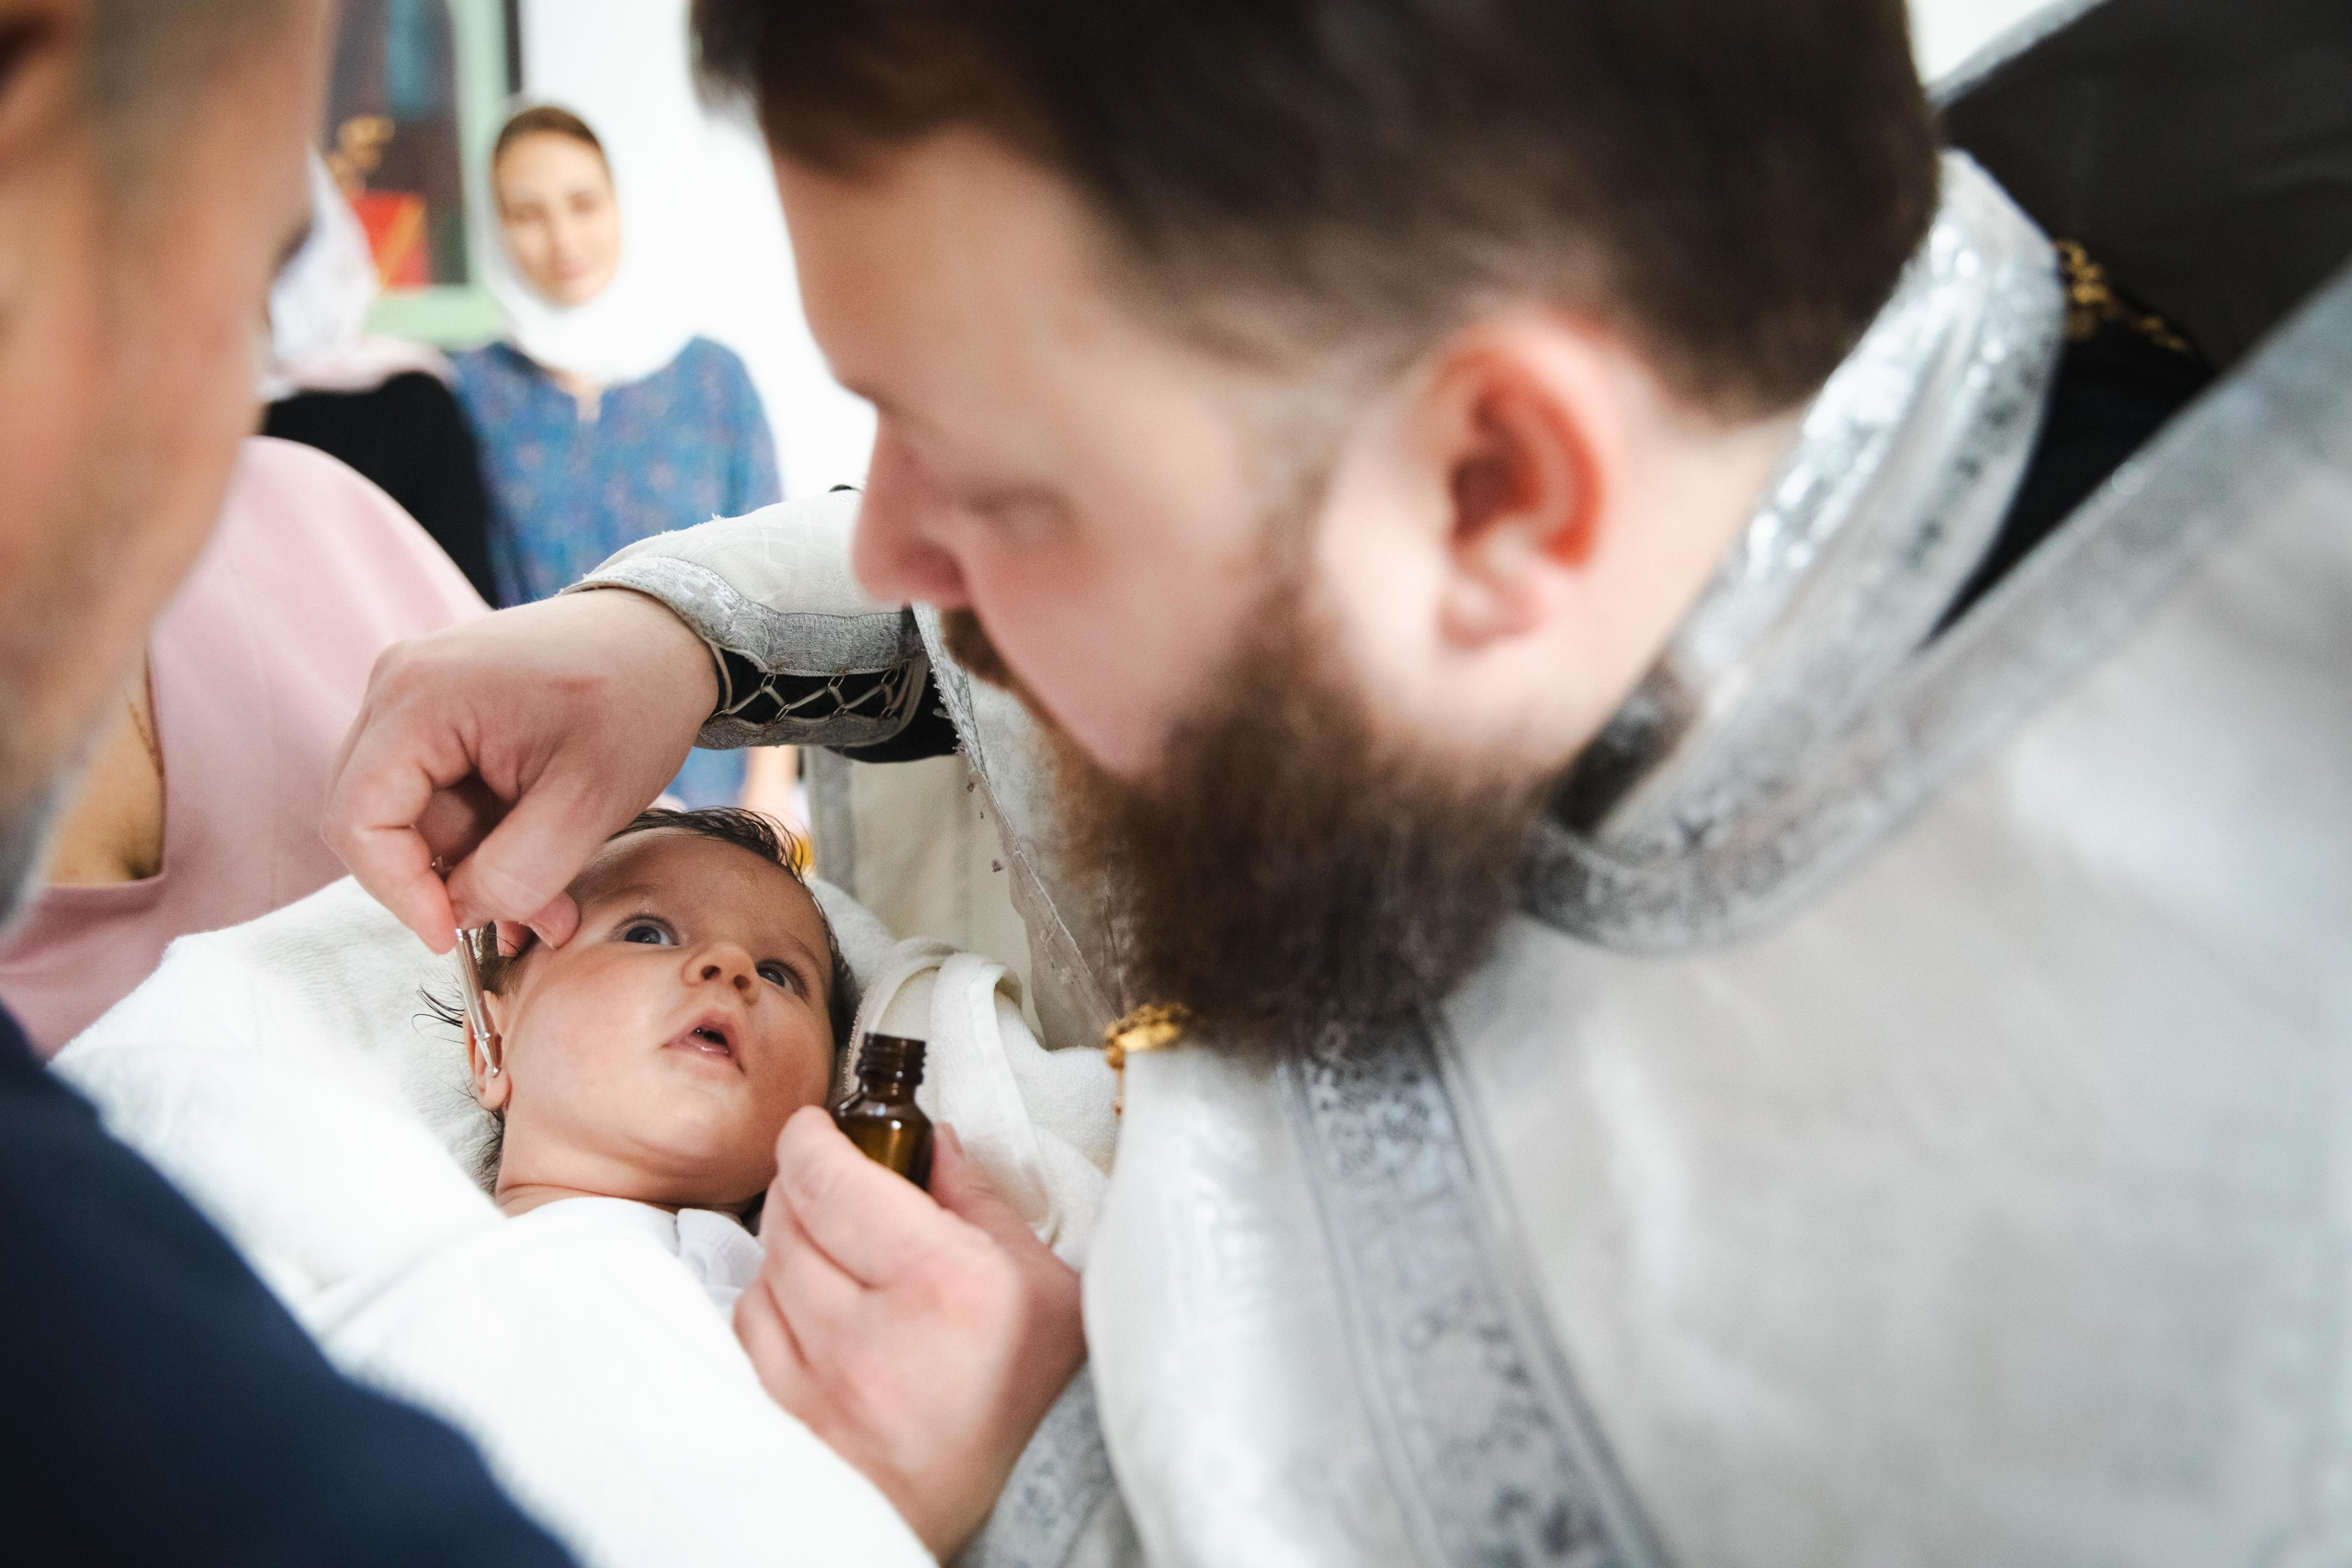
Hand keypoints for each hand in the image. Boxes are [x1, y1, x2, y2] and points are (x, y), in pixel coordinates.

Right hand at [321, 588, 716, 951]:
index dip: (399, 892)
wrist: (667, 636)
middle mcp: (398, 687)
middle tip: (534, 919)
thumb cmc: (637, 698)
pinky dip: (487, 836)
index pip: (358, 821)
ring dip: (481, 866)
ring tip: (557, 892)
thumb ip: (518, 872)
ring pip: (418, 816)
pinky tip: (544, 851)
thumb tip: (461, 914)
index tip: (456, 936)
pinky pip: (442, 794)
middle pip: (382, 821)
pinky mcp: (444, 711)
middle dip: (452, 882)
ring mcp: (418, 696)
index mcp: (418, 696)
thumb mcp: (589, 801)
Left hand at [735, 1109, 1085, 1556]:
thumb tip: (933, 1141)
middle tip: (834, 1181)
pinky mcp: (799, 1432)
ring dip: (787, 1252)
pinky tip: (814, 1312)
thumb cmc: (1048, 1396)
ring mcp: (825, 1395)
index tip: (816, 1127)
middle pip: (787, 1222)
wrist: (1034, 1504)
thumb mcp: (1043, 1281)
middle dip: (804, 1186)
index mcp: (943, 1284)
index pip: (828, 1178)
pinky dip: (773, 1312)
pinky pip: (753, 1343)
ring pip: (759, 1281)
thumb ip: (977, 1200)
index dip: (811, 1137)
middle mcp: (871, 1339)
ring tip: (834, 1255)